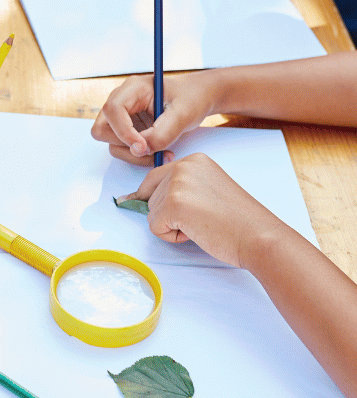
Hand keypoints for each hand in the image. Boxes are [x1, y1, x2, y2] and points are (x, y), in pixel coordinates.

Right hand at [91, 72, 216, 164]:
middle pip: (102, 128)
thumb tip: (140, 149)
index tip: (144, 147)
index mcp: (133, 88)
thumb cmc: (191, 99)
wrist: (197, 98)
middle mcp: (121, 100)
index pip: (113, 110)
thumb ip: (162, 133)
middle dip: (124, 144)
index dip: (124, 131)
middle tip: (151, 149)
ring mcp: (122, 115)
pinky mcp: (127, 128)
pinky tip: (159, 151)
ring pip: (110, 142)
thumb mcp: (182, 115)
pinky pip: (122, 147)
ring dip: (133, 153)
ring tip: (162, 153)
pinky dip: (138, 155)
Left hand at [120, 154, 282, 267]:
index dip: (150, 196)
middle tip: (198, 220)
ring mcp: (177, 184)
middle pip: (150, 195)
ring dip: (171, 226)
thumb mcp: (208, 190)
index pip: (154, 177)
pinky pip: (155, 227)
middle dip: (167, 214)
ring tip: (201, 225)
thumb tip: (140, 197)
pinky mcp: (174, 205)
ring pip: (151, 212)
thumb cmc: (239, 221)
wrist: (259, 236)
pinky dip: (171, 236)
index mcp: (194, 161)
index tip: (139, 201)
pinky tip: (196, 232)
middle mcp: (183, 167)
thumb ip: (182, 187)